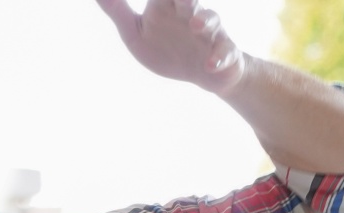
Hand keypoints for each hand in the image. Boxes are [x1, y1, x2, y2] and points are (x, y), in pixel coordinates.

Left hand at [94, 0, 247, 92]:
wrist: (202, 73)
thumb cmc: (166, 48)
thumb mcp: (135, 32)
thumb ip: (118, 12)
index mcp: (166, 4)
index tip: (152, 2)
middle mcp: (189, 12)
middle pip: (188, 0)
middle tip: (181, 0)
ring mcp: (209, 32)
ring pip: (211, 19)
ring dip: (204, 21)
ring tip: (195, 25)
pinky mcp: (224, 52)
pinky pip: (225, 51)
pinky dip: (219, 57)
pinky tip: (210, 65)